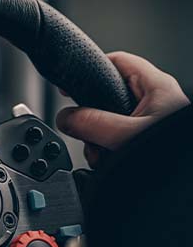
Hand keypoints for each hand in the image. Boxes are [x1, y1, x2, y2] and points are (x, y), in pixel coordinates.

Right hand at [56, 51, 188, 166]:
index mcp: (156, 86)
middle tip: (86, 131)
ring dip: (99, 140)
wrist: (190, 184)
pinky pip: (120, 139)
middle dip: (91, 119)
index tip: (69, 86)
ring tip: (101, 153)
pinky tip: (109, 160)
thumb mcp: (127, 135)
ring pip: (112, 121)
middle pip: (108, 96)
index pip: (116, 62)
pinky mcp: (149, 140)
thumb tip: (65, 118)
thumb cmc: (178, 154)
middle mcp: (155, 101)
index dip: (90, 70)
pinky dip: (109, 150)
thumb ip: (92, 124)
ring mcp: (152, 121)